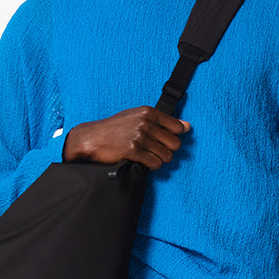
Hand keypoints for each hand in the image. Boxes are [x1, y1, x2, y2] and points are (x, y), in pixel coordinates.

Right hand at [63, 108, 190, 168]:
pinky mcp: (133, 151)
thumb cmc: (114, 128)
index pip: (178, 127)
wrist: (91, 138)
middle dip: (167, 150)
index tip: (163, 140)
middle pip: (175, 143)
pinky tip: (143, 162)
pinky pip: (155, 164)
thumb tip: (187, 126)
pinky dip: (152, 166)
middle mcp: (145, 123)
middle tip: (155, 150)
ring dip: (159, 159)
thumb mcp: (137, 117)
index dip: (173, 137)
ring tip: (148, 156)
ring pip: (167, 156)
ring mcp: (139, 137)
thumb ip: (162, 121)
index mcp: (148, 112)